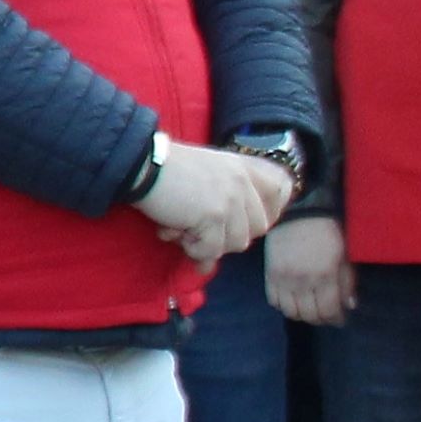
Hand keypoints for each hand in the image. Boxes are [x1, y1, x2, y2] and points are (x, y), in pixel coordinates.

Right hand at [138, 137, 291, 263]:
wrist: (142, 165)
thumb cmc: (165, 172)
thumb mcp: (204, 175)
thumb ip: (221, 205)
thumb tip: (216, 256)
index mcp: (241, 168)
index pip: (278, 191)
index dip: (264, 212)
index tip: (239, 221)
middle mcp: (242, 182)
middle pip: (257, 227)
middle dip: (229, 235)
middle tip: (200, 230)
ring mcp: (230, 199)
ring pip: (236, 243)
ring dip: (208, 243)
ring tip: (183, 229)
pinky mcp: (214, 216)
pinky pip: (212, 250)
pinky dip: (192, 248)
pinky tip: (173, 230)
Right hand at [267, 215, 352, 325]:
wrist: (300, 212)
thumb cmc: (327, 232)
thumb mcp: (343, 255)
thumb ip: (346, 282)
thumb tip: (349, 305)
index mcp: (325, 275)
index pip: (329, 310)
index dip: (336, 319)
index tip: (340, 319)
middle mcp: (303, 281)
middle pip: (310, 315)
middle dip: (321, 319)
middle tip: (326, 316)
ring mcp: (284, 279)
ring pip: (291, 312)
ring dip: (302, 315)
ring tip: (309, 310)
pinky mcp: (270, 274)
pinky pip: (274, 301)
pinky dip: (284, 306)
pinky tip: (292, 301)